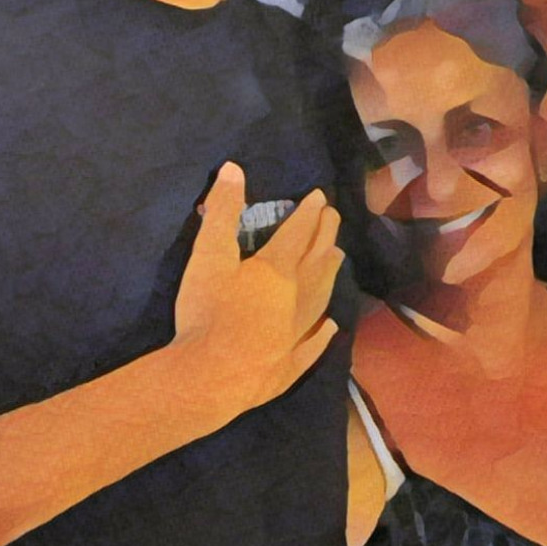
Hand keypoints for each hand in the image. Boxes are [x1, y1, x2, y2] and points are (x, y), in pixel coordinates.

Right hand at [171, 164, 343, 423]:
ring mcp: (297, 333)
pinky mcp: (291, 365)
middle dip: (326, 234)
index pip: (299, 231)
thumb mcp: (208, 255)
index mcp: (277, 268)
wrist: (211, 377)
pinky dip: (323, 332)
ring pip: (322, 297)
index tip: (321, 197)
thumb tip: (234, 168)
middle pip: (318, 259)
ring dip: (330, 274)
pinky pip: (314, 344)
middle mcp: (297, 296)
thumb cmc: (208, 313)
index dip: (310, 212)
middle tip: (332, 217)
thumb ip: (222, 211)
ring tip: (338, 257)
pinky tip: (331, 327)